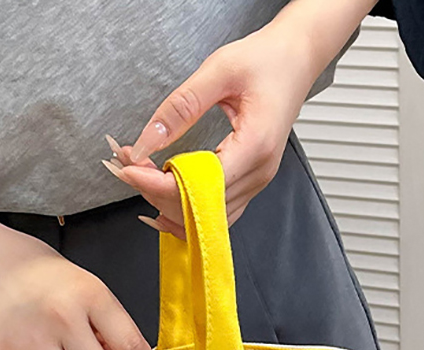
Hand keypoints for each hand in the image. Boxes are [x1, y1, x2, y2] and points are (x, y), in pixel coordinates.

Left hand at [100, 0, 375, 237]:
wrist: (296, 60)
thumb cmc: (266, 61)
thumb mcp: (219, 71)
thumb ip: (181, 107)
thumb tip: (145, 142)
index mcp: (254, 147)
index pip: (199, 186)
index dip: (158, 185)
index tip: (128, 170)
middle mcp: (258, 174)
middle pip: (199, 208)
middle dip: (156, 192)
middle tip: (126, 165)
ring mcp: (256, 182)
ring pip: (205, 216)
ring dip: (168, 202)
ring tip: (140, 175)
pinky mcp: (250, 182)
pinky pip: (215, 211)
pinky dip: (185, 208)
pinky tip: (162, 197)